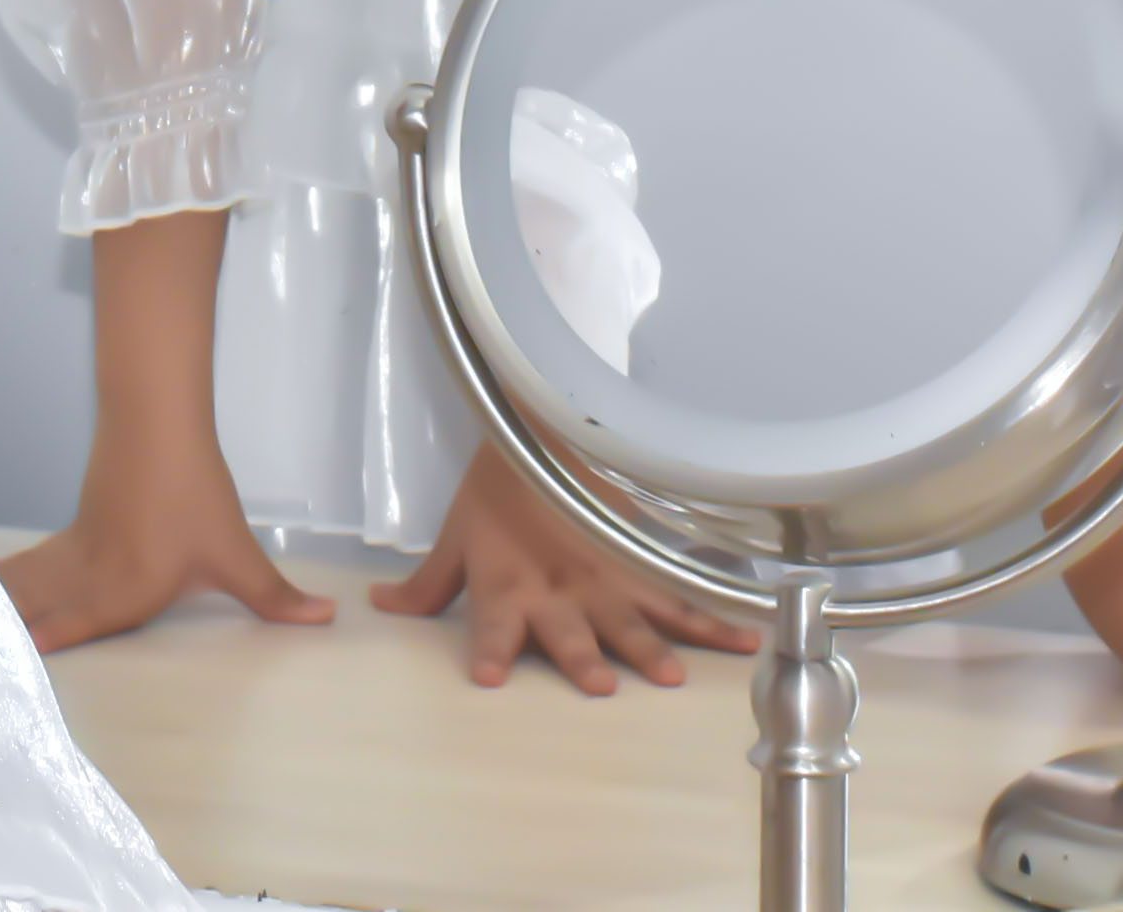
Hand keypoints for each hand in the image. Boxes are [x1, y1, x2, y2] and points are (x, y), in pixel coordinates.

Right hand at [0, 418, 337, 652]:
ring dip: (0, 608)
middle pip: (40, 609)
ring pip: (31, 584)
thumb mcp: (236, 553)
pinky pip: (36, 562)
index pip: (75, 627)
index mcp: (125, 591)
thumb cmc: (195, 495)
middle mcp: (92, 576)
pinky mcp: (77, 527)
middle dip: (4, 636)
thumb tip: (325, 619)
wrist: (157, 425)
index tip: (1, 670)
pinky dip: (10, 577)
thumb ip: (274, 597)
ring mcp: (79, 549)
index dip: (38, 649)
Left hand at [370, 445, 759, 692]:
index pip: (490, 627)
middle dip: (584, 658)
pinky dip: (713, 621)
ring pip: (630, 621)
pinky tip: (743, 640)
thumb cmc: (493, 495)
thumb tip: (380, 609)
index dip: (489, 650)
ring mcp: (600, 580)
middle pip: (570, 631)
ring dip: (651, 648)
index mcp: (504, 587)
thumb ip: (424, 586)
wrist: (543, 436)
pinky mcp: (634, 566)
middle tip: (600, 686)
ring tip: (671, 677)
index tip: (489, 676)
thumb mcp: (453, 538)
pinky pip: (676, 598)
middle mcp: (554, 590)